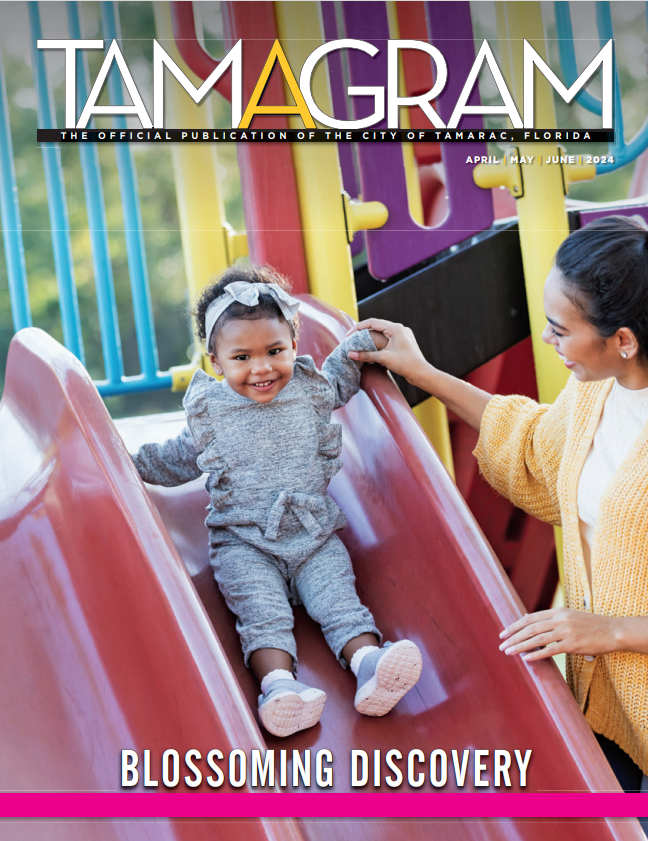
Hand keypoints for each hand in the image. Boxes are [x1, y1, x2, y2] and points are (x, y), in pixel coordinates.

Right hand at [347, 318, 428, 380]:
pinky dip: (379, 341)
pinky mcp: (404, 342)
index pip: (372, 322)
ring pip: (383, 332)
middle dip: (364, 331)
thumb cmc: (405, 364)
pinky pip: (389, 338)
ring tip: (360, 342)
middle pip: (377, 326)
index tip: (348, 335)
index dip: (358, 328)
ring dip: (371, 336)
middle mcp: (400, 328)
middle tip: (352, 338)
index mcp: (395, 328)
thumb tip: (350, 354)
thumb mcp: (383, 358)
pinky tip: (373, 347)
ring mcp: (403, 335)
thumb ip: (366, 355)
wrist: (422, 373)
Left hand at [499, 608, 621, 661]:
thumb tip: (529, 621)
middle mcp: (560, 619)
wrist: (613, 631)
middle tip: (501, 644)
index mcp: (558, 611)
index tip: (504, 633)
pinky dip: (536, 655)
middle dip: (513, 636)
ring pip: (537, 639)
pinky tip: (526, 659)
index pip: (530, 618)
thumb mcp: (569, 616)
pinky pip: (550, 650)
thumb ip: (551, 619)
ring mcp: (566, 631)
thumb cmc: (591, 626)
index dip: (515, 625)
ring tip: (508, 652)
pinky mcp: (573, 644)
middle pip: (530, 628)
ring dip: (520, 646)